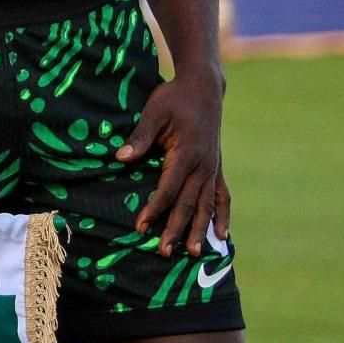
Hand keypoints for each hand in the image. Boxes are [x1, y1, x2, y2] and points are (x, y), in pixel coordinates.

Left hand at [116, 73, 226, 255]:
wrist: (204, 88)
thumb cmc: (174, 98)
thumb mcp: (154, 112)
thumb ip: (140, 137)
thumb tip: (120, 157)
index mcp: (186, 154)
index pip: (168, 189)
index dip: (154, 209)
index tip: (141, 227)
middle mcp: (204, 166)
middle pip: (188, 204)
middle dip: (176, 230)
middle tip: (164, 252)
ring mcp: (213, 168)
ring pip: (206, 205)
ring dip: (200, 230)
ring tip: (195, 253)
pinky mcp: (216, 167)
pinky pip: (222, 196)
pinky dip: (222, 215)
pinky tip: (222, 235)